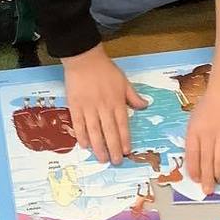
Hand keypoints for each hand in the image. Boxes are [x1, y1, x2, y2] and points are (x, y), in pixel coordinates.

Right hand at [63, 45, 146, 164]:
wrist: (84, 58)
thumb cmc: (105, 69)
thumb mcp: (123, 81)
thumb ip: (133, 96)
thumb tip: (145, 106)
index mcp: (116, 102)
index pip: (122, 125)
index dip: (124, 139)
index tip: (126, 152)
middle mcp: (103, 107)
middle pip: (109, 131)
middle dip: (113, 148)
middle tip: (115, 161)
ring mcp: (88, 107)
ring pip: (94, 131)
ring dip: (98, 146)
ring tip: (102, 158)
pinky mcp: (75, 106)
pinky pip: (78, 124)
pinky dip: (82, 135)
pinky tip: (85, 145)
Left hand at [184, 90, 219, 194]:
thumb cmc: (208, 108)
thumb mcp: (194, 121)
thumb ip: (194, 139)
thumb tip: (195, 162)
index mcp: (194, 130)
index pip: (192, 155)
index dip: (194, 170)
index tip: (196, 179)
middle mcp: (208, 134)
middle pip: (207, 162)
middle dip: (207, 179)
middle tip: (207, 190)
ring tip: (219, 181)